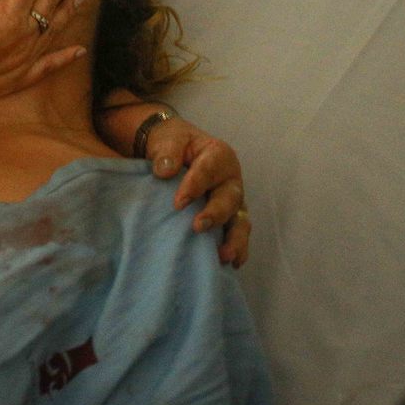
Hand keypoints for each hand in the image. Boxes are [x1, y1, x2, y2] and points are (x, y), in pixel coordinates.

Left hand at [146, 118, 249, 267]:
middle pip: (229, 198)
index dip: (195, 186)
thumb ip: (167, 152)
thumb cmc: (173, 143)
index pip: (209, 170)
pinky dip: (237, 249)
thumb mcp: (169, 139)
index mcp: (219, 155)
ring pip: (240, 221)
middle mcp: (230, 179)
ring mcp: (232, 201)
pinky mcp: (228, 218)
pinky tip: (230, 264)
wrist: (175, 150)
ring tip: (223, 256)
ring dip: (234, 239)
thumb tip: (164, 171)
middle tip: (198, 227)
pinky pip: (237, 235)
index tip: (178, 203)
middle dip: (216, 214)